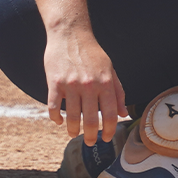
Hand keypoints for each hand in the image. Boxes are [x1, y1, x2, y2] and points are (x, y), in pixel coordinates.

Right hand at [45, 27, 129, 144]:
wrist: (70, 34)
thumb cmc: (92, 53)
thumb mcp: (110, 70)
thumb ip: (118, 92)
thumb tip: (123, 114)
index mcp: (105, 83)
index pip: (110, 114)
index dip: (108, 130)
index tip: (106, 138)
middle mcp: (89, 86)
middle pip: (91, 120)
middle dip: (92, 136)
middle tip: (91, 142)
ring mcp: (71, 85)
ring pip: (72, 117)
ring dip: (73, 130)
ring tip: (74, 134)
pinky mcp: (55, 83)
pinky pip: (54, 107)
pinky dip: (56, 118)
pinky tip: (59, 121)